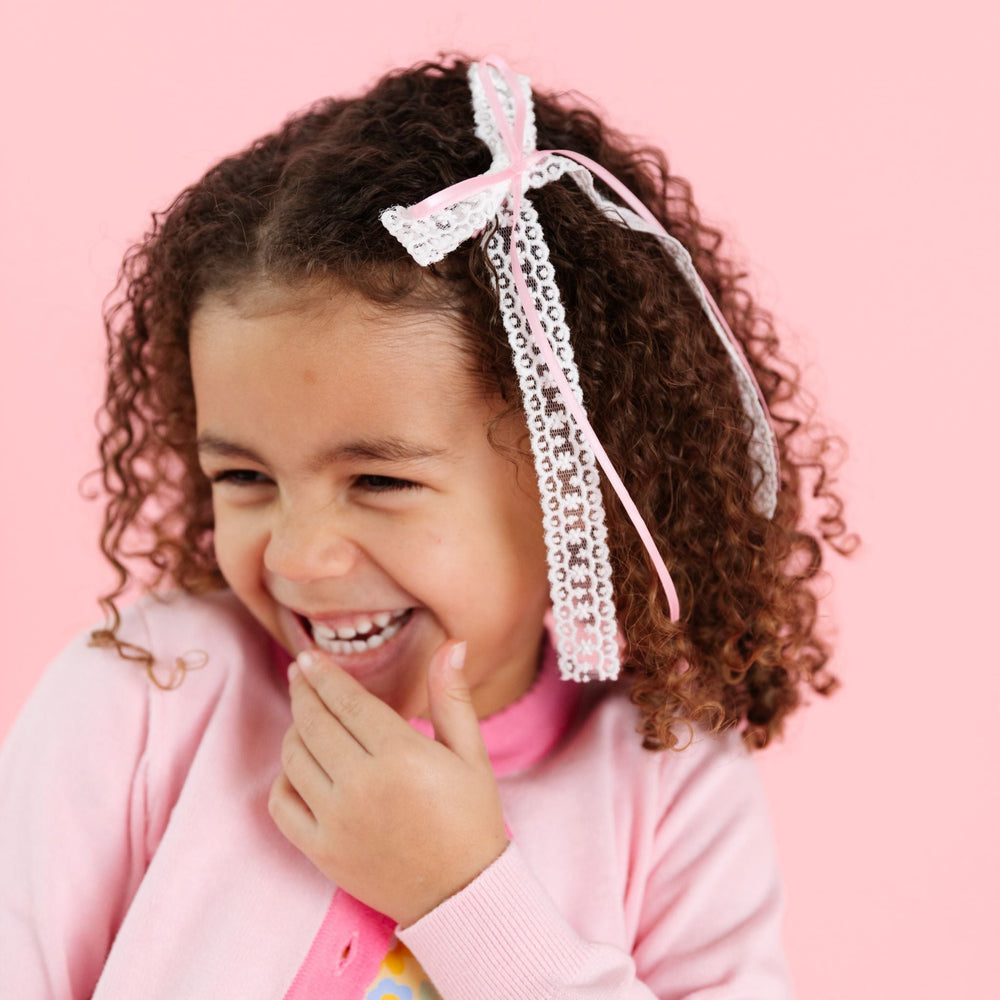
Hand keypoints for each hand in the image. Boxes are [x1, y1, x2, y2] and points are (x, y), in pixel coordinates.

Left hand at [268, 640, 508, 927]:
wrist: (463, 894)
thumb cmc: (471, 818)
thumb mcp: (470, 753)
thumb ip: (451, 696)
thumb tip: (452, 643)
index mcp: (402, 756)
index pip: (347, 702)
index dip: (324, 675)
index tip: (310, 658)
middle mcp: (363, 785)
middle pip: (314, 723)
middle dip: (303, 691)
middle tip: (300, 673)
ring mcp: (337, 820)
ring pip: (293, 758)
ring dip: (294, 730)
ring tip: (306, 717)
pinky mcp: (322, 851)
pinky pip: (282, 804)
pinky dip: (283, 778)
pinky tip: (300, 767)